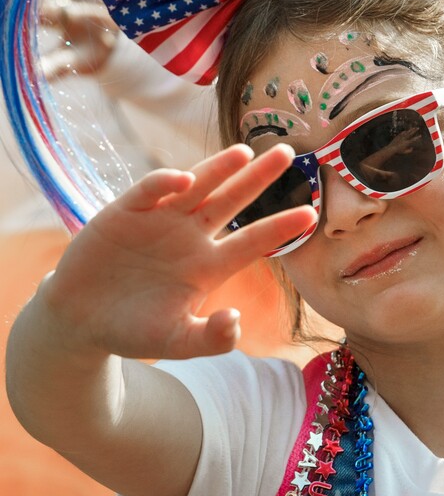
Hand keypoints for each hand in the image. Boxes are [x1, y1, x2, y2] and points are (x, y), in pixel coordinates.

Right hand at [43, 143, 316, 361]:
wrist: (80, 321)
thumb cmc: (133, 331)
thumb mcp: (175, 343)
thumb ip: (209, 339)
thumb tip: (235, 321)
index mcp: (209, 266)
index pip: (252, 242)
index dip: (280, 227)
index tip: (311, 214)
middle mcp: (191, 237)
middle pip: (232, 201)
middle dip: (259, 177)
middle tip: (288, 152)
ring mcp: (160, 221)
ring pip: (197, 187)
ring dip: (219, 168)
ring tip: (245, 153)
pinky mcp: (126, 212)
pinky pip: (150, 191)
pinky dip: (164, 182)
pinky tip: (183, 178)